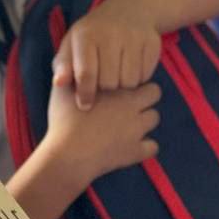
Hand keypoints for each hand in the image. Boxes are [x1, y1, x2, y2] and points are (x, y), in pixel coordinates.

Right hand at [41, 81, 160, 189]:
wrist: (68, 154)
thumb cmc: (64, 119)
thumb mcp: (63, 90)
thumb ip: (73, 74)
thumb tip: (74, 64)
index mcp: (120, 92)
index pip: (141, 77)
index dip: (133, 82)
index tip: (120, 88)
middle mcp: (134, 109)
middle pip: (155, 96)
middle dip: (144, 98)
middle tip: (127, 104)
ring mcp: (137, 131)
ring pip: (155, 119)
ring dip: (144, 120)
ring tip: (126, 124)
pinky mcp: (135, 152)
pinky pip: (153, 147)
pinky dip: (145, 146)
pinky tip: (130, 145)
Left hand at [53, 1, 161, 108]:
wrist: (129, 9)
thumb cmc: (93, 35)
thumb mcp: (73, 45)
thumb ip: (63, 65)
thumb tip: (59, 83)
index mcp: (86, 35)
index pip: (86, 74)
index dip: (85, 94)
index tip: (84, 105)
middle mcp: (111, 33)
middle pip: (109, 82)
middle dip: (104, 88)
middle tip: (103, 81)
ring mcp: (134, 36)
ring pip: (129, 82)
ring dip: (122, 85)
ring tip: (116, 74)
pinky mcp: (152, 42)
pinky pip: (145, 76)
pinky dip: (138, 78)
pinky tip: (131, 67)